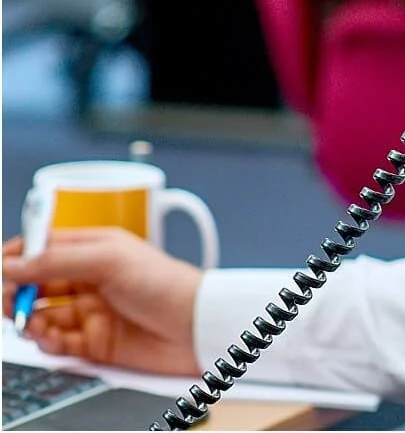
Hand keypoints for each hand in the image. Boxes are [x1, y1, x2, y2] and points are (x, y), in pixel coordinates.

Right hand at [3, 230, 200, 374]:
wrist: (198, 326)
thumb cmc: (167, 283)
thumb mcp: (109, 260)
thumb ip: (57, 261)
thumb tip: (12, 264)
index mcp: (96, 250)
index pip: (45, 248)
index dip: (18, 257)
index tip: (1, 268)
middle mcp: (90, 280)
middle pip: (36, 284)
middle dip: (15, 292)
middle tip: (8, 302)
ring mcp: (91, 311)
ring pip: (40, 315)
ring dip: (27, 319)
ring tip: (29, 322)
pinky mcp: (94, 342)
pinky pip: (56, 342)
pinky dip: (46, 341)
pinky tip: (50, 338)